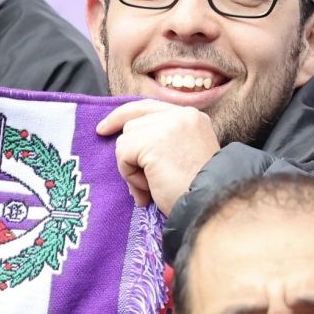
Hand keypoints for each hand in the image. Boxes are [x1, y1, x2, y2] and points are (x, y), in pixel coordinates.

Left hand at [96, 99, 221, 215]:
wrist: (209, 206)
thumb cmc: (195, 189)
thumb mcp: (183, 154)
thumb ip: (161, 141)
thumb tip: (125, 143)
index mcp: (191, 117)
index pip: (148, 107)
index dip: (123, 116)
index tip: (103, 128)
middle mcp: (181, 115)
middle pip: (132, 125)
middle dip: (131, 154)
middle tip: (143, 182)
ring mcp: (167, 125)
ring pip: (125, 140)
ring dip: (133, 168)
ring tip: (154, 185)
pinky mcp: (152, 141)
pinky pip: (123, 154)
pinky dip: (130, 174)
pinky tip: (150, 186)